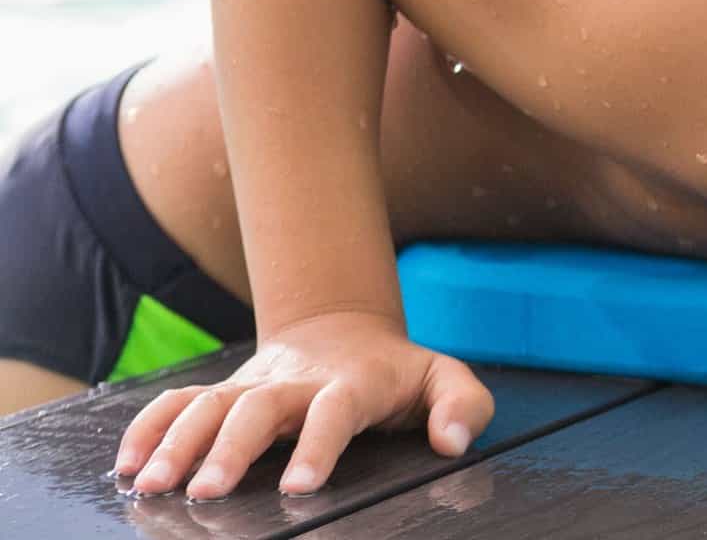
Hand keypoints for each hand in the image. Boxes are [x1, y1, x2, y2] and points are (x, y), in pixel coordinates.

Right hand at [112, 311, 492, 499]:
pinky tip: (127, 465)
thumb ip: (463, 406)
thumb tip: (452, 443)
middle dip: (229, 449)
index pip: (334, 411)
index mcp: (352, 383)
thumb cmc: (398, 372)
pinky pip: (177, 403)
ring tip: (153, 486)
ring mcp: (253, 385)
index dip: (317, 445)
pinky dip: (147, 429)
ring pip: (208, 405)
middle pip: (257, 408)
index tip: (299, 487)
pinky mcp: (224, 391)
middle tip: (208, 493)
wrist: (344, 331)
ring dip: (176, 443)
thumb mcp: (445, 379)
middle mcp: (295, 383)